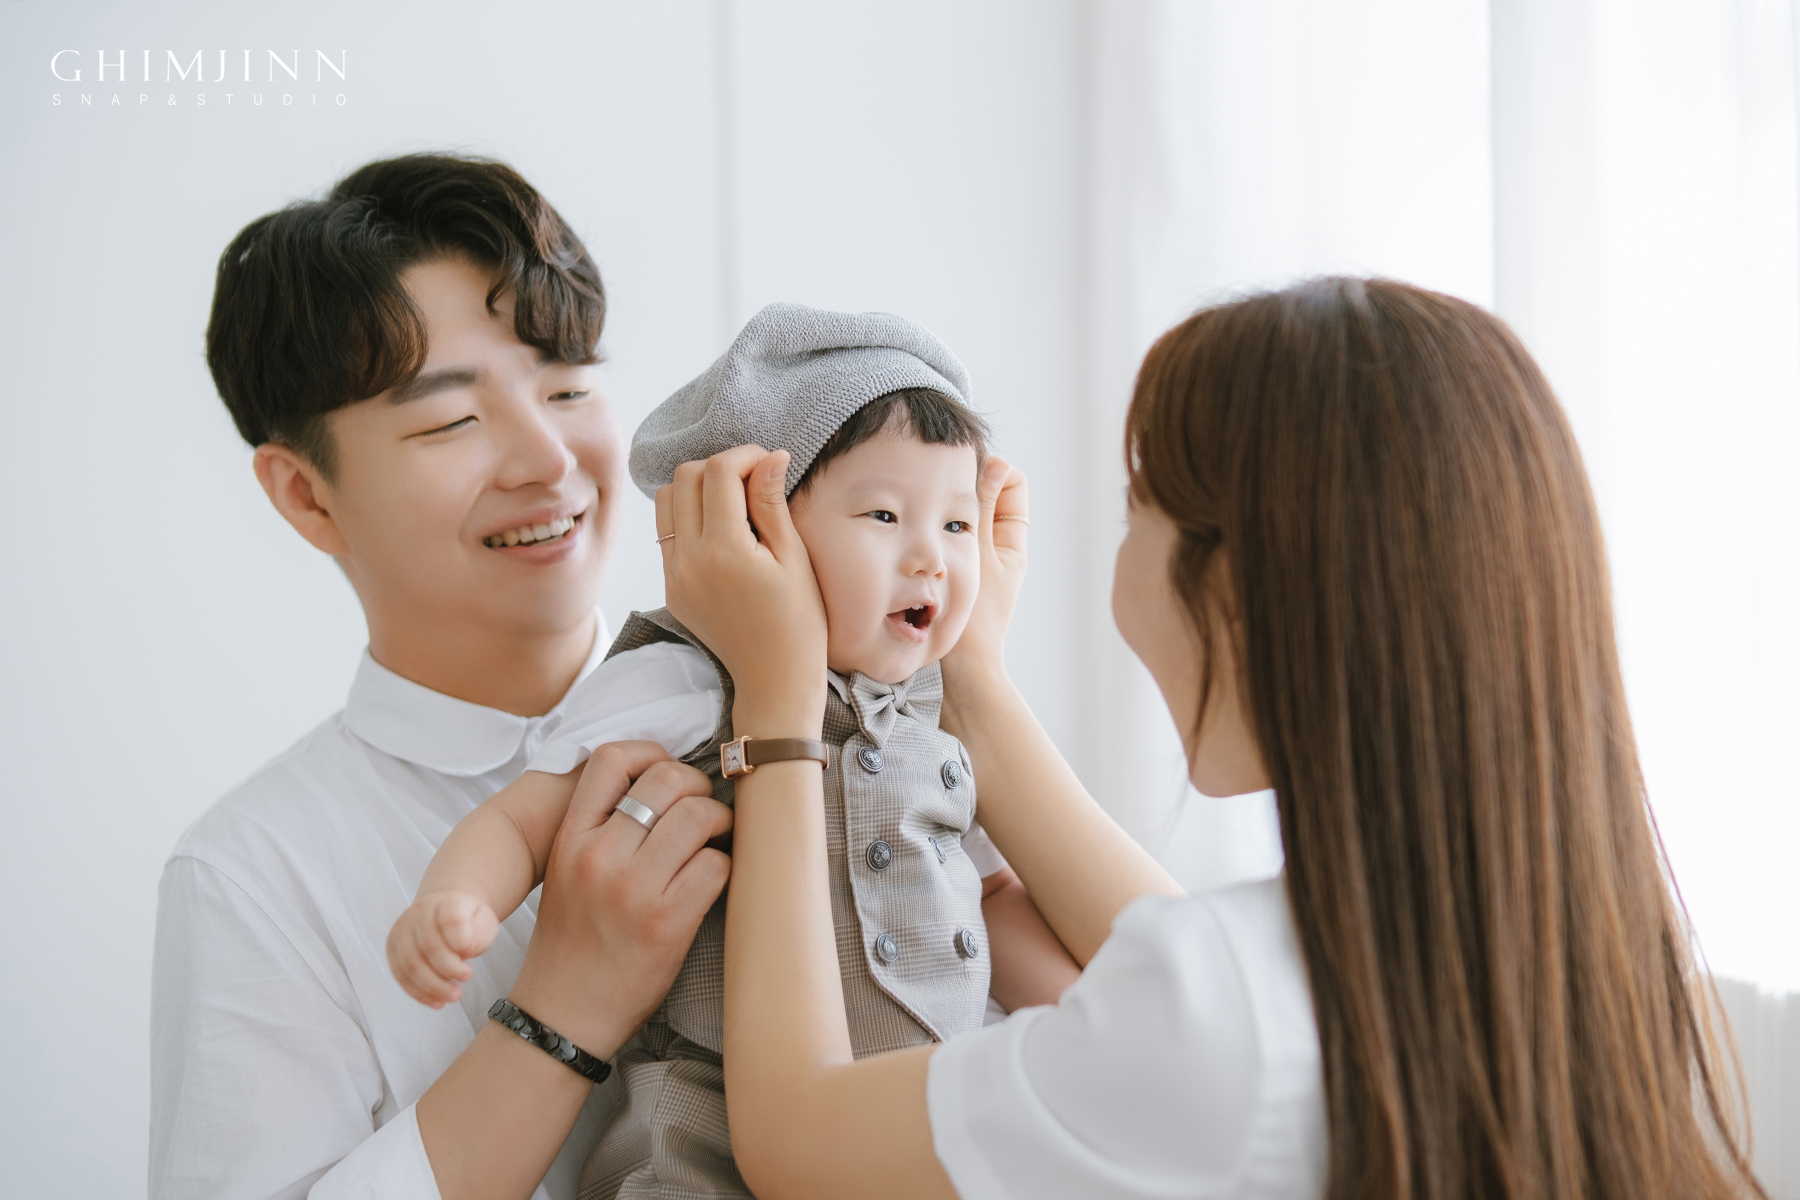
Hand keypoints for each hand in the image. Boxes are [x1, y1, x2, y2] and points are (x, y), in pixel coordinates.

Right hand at [388, 890, 500, 1007]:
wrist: (443, 911)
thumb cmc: (468, 920)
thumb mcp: (484, 922)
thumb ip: (478, 934)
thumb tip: (461, 952)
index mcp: (447, 902)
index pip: (451, 920)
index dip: (460, 940)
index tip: (471, 954)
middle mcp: (419, 913)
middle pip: (429, 945)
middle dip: (449, 969)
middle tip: (466, 978)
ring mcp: (402, 930)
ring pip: (412, 963)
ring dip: (433, 986)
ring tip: (454, 996)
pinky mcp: (392, 948)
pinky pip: (401, 975)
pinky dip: (418, 993)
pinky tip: (436, 1002)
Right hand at [510, 741, 733, 1055]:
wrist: (562, 1016)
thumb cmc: (571, 944)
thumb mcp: (564, 873)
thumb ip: (600, 828)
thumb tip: (664, 789)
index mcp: (570, 838)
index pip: (612, 759)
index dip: (652, 754)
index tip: (670, 774)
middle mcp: (599, 855)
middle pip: (668, 778)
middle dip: (699, 786)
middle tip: (704, 809)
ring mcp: (634, 888)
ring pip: (700, 814)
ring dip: (721, 822)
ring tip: (717, 841)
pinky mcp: (668, 921)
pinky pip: (717, 865)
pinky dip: (727, 867)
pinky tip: (716, 880)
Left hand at [656, 445, 827, 734]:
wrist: (775, 678)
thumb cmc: (798, 621)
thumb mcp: (795, 557)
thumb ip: (772, 503)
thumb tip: (770, 457)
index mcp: (724, 550)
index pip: (717, 472)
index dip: (745, 456)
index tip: (769, 464)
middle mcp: (689, 560)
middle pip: (683, 478)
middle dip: (719, 468)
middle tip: (753, 482)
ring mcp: (674, 576)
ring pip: (665, 501)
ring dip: (697, 489)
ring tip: (734, 504)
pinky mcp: (670, 588)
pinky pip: (667, 533)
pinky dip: (689, 518)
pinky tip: (723, 532)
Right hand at [943, 457, 1028, 685]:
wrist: (958, 678)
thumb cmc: (972, 625)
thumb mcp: (976, 556)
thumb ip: (981, 508)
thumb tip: (995, 463)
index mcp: (1012, 543)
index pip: (1012, 482)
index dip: (993, 470)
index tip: (963, 477)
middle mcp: (995, 551)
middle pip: (983, 496)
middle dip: (962, 489)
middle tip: (936, 492)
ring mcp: (971, 565)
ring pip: (957, 520)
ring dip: (942, 514)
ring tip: (921, 517)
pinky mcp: (947, 579)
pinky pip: (941, 543)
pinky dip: (930, 536)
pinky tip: (911, 540)